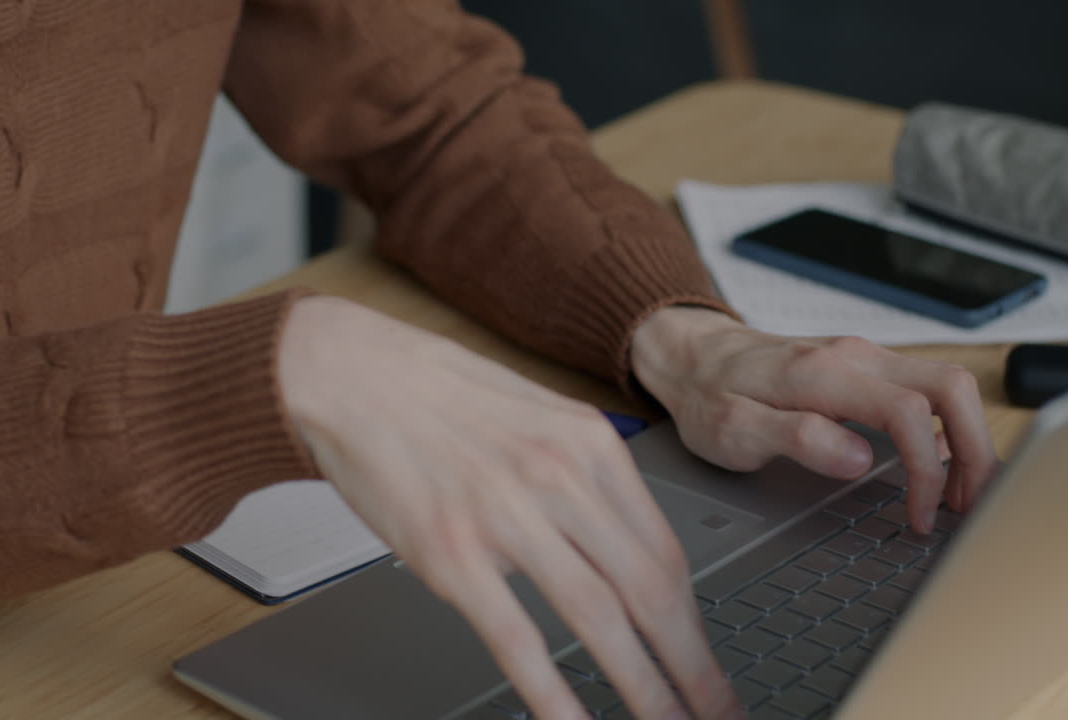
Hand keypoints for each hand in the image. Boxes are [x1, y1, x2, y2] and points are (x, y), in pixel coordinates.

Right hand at [278, 297, 743, 719]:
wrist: (349, 371)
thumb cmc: (438, 393)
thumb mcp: (538, 416)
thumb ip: (585, 478)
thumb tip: (623, 548)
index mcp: (589, 444)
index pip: (666, 549)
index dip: (695, 618)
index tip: (705, 657)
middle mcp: (558, 477)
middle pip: (649, 590)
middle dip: (691, 666)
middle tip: (718, 710)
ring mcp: (505, 516)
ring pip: (598, 619)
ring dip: (643, 687)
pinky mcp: (450, 552)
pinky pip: (516, 638)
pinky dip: (553, 693)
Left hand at [631, 307, 998, 533]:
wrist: (693, 356)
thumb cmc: (708, 394)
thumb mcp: (731, 428)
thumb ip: (794, 439)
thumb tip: (856, 459)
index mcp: (823, 373)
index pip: (909, 411)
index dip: (928, 469)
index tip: (919, 515)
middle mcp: (854, 356)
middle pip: (952, 388)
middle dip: (977, 451)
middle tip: (972, 508)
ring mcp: (865, 358)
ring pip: (947, 385)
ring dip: (969, 440)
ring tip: (962, 496)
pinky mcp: (867, 368)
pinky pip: (927, 389)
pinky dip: (948, 428)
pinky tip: (942, 465)